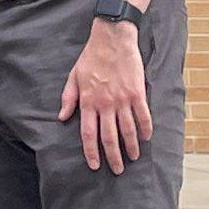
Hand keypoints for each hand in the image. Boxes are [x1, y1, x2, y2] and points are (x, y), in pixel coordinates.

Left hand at [59, 16, 151, 173]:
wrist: (112, 38)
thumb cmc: (91, 57)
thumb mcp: (73, 76)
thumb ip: (68, 98)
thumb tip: (62, 117)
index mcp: (88, 101)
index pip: (88, 133)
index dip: (91, 151)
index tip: (95, 165)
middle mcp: (105, 103)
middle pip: (109, 137)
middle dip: (113, 157)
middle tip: (118, 170)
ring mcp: (122, 99)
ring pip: (128, 130)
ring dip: (131, 147)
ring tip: (133, 157)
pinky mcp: (137, 92)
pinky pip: (143, 116)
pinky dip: (146, 129)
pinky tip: (146, 138)